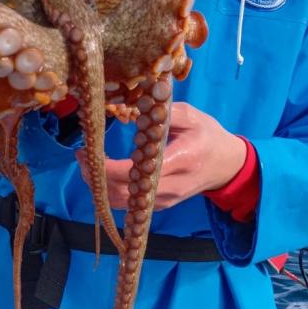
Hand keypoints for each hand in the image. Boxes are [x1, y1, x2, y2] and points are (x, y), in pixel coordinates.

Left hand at [76, 103, 246, 210]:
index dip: (107, 167)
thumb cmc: (209, 137)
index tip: (89, 152)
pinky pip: (129, 206)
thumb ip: (165, 111)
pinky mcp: (160, 205)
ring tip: (87, 165)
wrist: (226, 166)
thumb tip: (137, 103)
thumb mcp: (193, 116)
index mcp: (179, 161)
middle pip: (123, 193)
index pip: (135, 172)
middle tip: (81, 157)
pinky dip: (111, 193)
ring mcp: (165, 200)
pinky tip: (101, 176)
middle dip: (96, 178)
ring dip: (100, 187)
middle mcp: (170, 187)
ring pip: (123, 203)